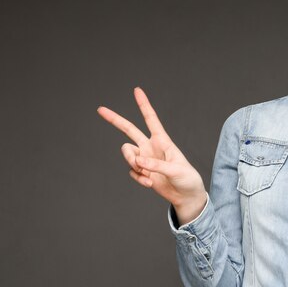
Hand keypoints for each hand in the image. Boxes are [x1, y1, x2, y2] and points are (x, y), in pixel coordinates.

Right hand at [97, 87, 206, 223]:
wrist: (186, 196)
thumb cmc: (187, 179)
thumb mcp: (176, 170)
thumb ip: (157, 166)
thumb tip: (138, 162)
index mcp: (163, 141)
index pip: (151, 119)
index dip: (143, 105)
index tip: (137, 90)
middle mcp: (151, 147)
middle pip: (129, 130)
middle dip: (115, 120)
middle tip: (100, 109)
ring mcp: (145, 160)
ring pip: (127, 154)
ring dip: (131, 163)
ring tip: (145, 174)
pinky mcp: (142, 172)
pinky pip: (132, 171)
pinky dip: (139, 178)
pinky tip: (150, 184)